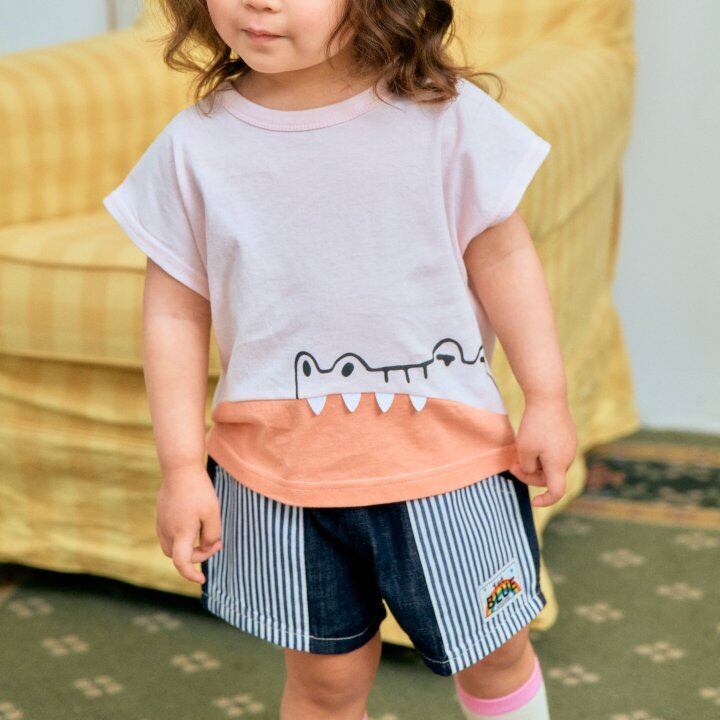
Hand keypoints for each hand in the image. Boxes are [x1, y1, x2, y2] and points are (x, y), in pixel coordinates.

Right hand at [155, 464, 222, 583]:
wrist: (180, 468)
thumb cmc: (199, 491)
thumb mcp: (213, 514)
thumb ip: (212, 535)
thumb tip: (208, 546)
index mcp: (181, 533)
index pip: (182, 563)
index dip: (191, 575)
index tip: (202, 579)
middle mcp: (167, 531)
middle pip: (178, 556)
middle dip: (197, 556)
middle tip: (216, 543)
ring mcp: (161, 522)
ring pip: (171, 546)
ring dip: (188, 546)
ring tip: (206, 531)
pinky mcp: (160, 514)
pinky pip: (169, 533)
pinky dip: (182, 535)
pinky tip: (195, 521)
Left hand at [509, 397, 576, 507]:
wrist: (548, 398)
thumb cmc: (535, 425)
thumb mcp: (524, 450)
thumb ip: (527, 467)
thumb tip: (531, 469)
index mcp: (558, 465)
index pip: (557, 492)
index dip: (547, 500)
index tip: (534, 502)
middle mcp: (568, 458)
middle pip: (549, 477)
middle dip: (529, 474)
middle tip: (512, 465)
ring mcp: (570, 447)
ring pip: (550, 464)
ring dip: (535, 463)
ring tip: (520, 450)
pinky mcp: (568, 437)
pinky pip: (554, 452)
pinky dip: (541, 453)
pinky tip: (530, 440)